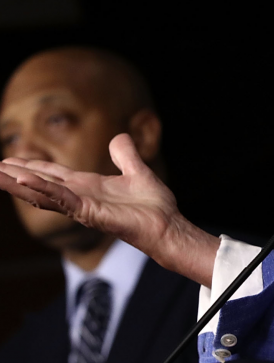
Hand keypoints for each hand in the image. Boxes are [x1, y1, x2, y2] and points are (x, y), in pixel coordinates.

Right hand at [0, 134, 217, 285]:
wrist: (169, 225)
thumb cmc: (154, 206)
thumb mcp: (138, 171)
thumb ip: (126, 155)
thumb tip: (119, 137)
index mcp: (88, 186)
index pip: (52, 174)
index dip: (31, 166)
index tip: (8, 159)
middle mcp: (81, 197)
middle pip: (41, 184)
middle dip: (16, 176)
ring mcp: (83, 207)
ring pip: (44, 193)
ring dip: (20, 183)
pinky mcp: (90, 214)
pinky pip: (62, 200)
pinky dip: (43, 190)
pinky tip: (24, 181)